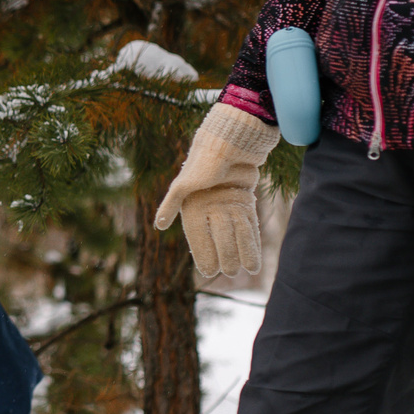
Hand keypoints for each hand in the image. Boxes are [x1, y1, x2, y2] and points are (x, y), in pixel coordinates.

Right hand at [153, 103, 280, 278]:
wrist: (231, 141)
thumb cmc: (205, 160)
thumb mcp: (185, 183)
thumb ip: (172, 203)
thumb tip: (158, 225)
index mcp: (194, 208)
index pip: (199, 238)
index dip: (204, 255)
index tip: (210, 271)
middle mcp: (211, 208)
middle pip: (220, 238)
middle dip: (227, 255)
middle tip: (232, 272)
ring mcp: (228, 204)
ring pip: (236, 233)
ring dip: (243, 250)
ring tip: (249, 269)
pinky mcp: (243, 199)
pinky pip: (248, 223)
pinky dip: (251, 238)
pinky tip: (255, 251)